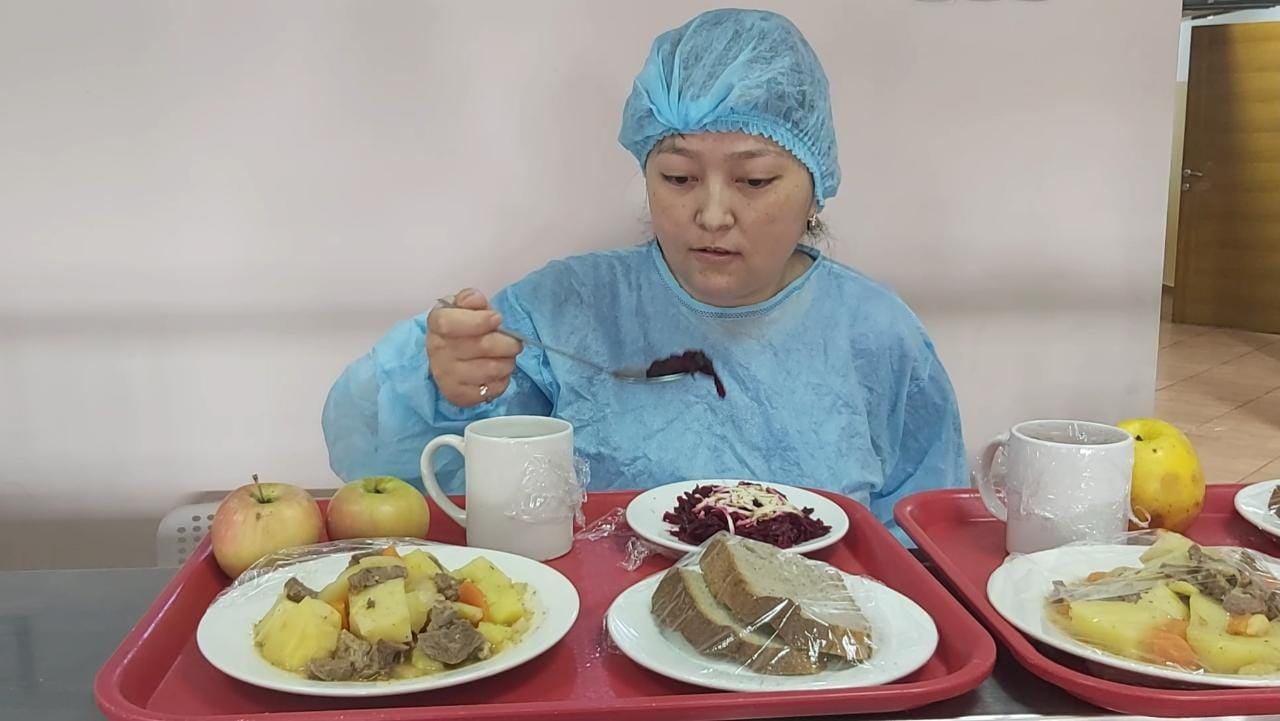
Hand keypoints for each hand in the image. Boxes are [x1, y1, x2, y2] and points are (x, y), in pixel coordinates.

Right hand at [426, 289, 521, 407]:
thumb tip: (477, 300)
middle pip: (482, 346)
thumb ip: (470, 299)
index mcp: (437, 324)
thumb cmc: (460, 328)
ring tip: (507, 356)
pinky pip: (493, 389)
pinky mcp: (458, 395)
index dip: (479, 321)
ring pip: (491, 369)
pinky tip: (498, 372)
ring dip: (508, 362)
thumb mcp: (462, 306)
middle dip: (508, 343)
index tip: (497, 318)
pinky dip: (503, 379)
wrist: (447, 357)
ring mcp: (446, 376)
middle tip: (514, 342)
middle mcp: (437, 351)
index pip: (450, 324)